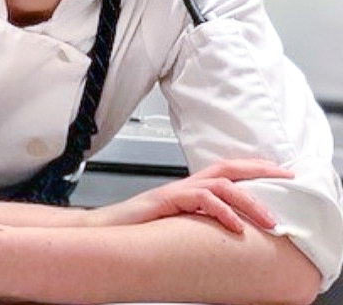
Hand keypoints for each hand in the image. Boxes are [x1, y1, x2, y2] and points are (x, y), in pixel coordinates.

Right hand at [89, 158, 293, 232]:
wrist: (108, 228)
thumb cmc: (139, 227)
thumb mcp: (177, 222)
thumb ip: (199, 218)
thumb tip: (227, 227)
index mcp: (190, 188)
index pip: (226, 170)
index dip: (254, 167)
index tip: (281, 172)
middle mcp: (185, 185)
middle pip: (228, 168)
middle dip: (260, 171)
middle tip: (287, 179)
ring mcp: (176, 191)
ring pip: (220, 184)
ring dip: (249, 200)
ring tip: (268, 219)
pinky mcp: (167, 201)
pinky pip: (201, 200)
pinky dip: (222, 212)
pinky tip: (235, 227)